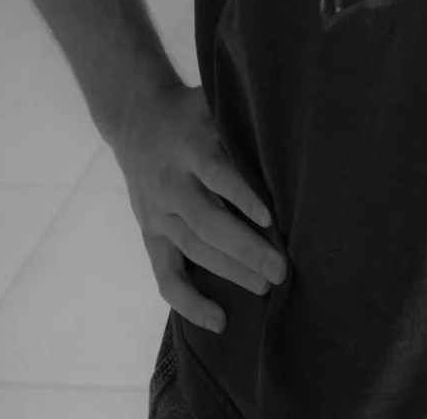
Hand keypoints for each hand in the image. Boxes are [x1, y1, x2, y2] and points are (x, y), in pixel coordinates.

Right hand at [114, 82, 287, 334]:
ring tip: (264, 286)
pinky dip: (190, 303)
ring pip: (193, 250)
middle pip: (208, 222)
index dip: (242, 195)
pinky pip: (166, 278)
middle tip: (280, 268)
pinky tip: (219, 320)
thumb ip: (241, 126)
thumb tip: (290, 143)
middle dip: (245, 248)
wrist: (136, 118)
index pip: (217, 173)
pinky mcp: (151, 236)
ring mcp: (159, 214)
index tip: (270, 218)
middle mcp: (172, 183)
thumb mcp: (213, 106)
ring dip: (230, 272)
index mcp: (191, 147)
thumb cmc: (192, 114)